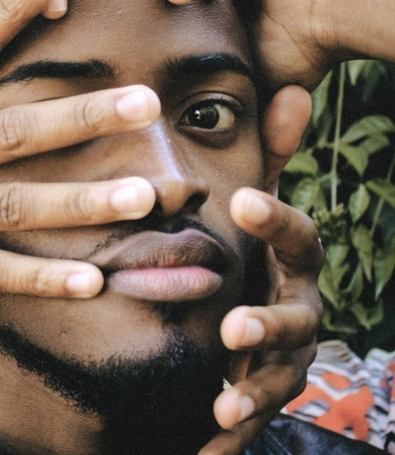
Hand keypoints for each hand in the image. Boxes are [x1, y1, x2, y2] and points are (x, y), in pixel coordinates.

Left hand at [201, 86, 323, 453]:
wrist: (243, 315)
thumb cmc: (251, 249)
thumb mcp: (255, 204)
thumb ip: (272, 157)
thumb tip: (295, 88)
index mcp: (292, 260)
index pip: (297, 235)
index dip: (275, 218)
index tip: (240, 201)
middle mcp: (298, 306)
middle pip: (299, 316)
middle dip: (270, 323)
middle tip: (235, 328)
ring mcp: (285, 354)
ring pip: (282, 373)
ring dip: (256, 389)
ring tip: (224, 403)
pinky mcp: (262, 391)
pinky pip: (254, 415)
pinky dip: (234, 435)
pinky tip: (207, 447)